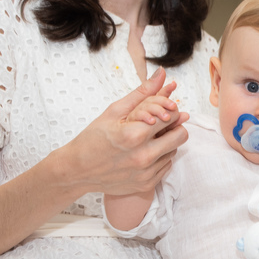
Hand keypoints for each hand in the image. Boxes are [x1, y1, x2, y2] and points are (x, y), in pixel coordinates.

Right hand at [56, 68, 189, 196]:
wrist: (78, 170)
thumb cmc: (94, 138)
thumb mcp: (115, 111)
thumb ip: (143, 93)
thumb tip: (163, 74)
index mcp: (134, 135)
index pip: (172, 116)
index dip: (170, 110)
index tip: (163, 110)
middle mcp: (143, 156)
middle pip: (181, 135)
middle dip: (174, 126)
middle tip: (160, 124)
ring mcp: (145, 173)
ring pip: (174, 151)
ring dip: (166, 143)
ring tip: (146, 140)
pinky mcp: (146, 185)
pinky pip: (166, 166)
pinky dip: (159, 158)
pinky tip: (143, 153)